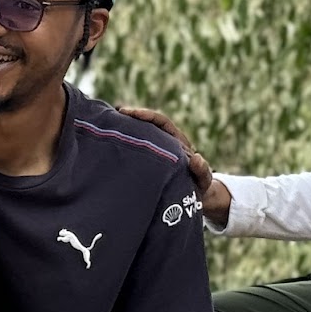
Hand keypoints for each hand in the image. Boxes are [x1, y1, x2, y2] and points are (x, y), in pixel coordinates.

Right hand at [116, 106, 231, 225]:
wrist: (193, 198)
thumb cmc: (199, 187)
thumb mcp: (203, 181)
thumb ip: (202, 171)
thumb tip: (196, 158)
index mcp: (177, 142)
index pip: (162, 122)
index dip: (147, 115)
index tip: (132, 114)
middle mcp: (165, 142)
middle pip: (147, 124)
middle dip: (131, 118)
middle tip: (113, 117)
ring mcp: (156, 152)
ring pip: (140, 136)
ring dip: (125, 131)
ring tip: (107, 129)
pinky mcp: (148, 162)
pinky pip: (136, 150)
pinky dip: (125, 145)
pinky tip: (110, 147)